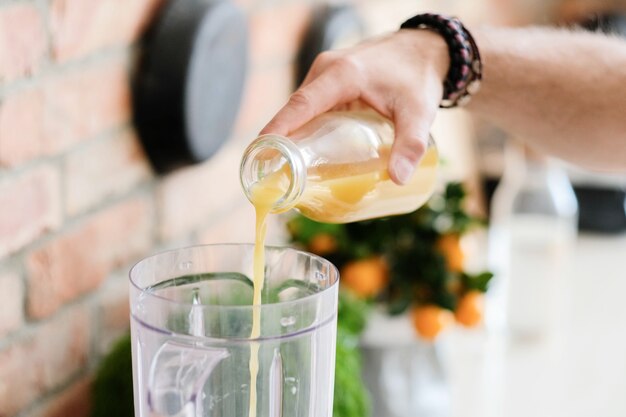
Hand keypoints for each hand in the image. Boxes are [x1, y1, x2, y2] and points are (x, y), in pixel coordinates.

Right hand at [260, 29, 449, 183]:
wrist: (424, 49)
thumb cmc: (419, 77)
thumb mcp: (419, 112)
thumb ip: (411, 145)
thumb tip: (398, 179)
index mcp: (342, 74)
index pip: (301, 104)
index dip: (279, 129)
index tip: (262, 153)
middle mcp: (327, 70)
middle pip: (295, 110)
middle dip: (280, 141)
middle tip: (272, 176)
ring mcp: (325, 73)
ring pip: (300, 109)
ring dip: (291, 136)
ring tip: (283, 171)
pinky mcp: (329, 81)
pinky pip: (309, 106)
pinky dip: (303, 127)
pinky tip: (304, 152)